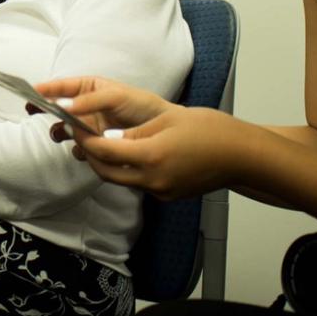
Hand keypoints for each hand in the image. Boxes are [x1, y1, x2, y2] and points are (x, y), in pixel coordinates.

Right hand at [30, 76, 172, 148]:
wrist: (164, 133)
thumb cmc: (142, 106)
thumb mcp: (117, 97)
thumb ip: (90, 100)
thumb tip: (64, 106)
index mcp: (90, 89)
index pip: (64, 86)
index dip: (47, 88)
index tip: (31, 91)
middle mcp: (87, 107)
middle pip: (59, 108)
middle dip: (47, 109)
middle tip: (34, 111)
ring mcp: (90, 127)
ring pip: (66, 129)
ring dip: (60, 131)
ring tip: (60, 133)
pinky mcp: (96, 145)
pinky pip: (79, 148)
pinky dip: (78, 149)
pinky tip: (82, 149)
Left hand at [77, 105, 251, 198]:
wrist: (242, 156)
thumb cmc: (211, 131)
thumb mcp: (167, 120)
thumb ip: (135, 132)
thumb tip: (109, 137)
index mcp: (151, 156)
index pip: (104, 150)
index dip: (85, 138)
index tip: (74, 125)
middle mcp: (153, 179)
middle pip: (106, 172)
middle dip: (89, 155)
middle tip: (80, 136)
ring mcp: (161, 190)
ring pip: (121, 180)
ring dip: (106, 164)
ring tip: (100, 143)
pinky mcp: (169, 195)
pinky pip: (139, 183)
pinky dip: (127, 170)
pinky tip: (129, 154)